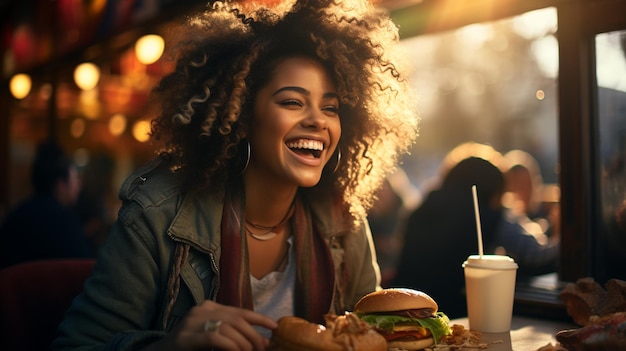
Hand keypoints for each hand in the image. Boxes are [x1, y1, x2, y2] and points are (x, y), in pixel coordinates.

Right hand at [145, 300, 277, 350]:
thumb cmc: (190, 349)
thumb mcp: (214, 338)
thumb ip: (233, 335)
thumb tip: (262, 342)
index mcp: (209, 307)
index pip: (240, 310)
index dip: (260, 318)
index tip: (275, 327)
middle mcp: (201, 310)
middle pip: (237, 319)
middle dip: (254, 335)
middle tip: (262, 349)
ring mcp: (191, 322)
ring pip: (229, 328)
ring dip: (244, 343)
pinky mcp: (185, 337)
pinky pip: (215, 337)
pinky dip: (231, 346)